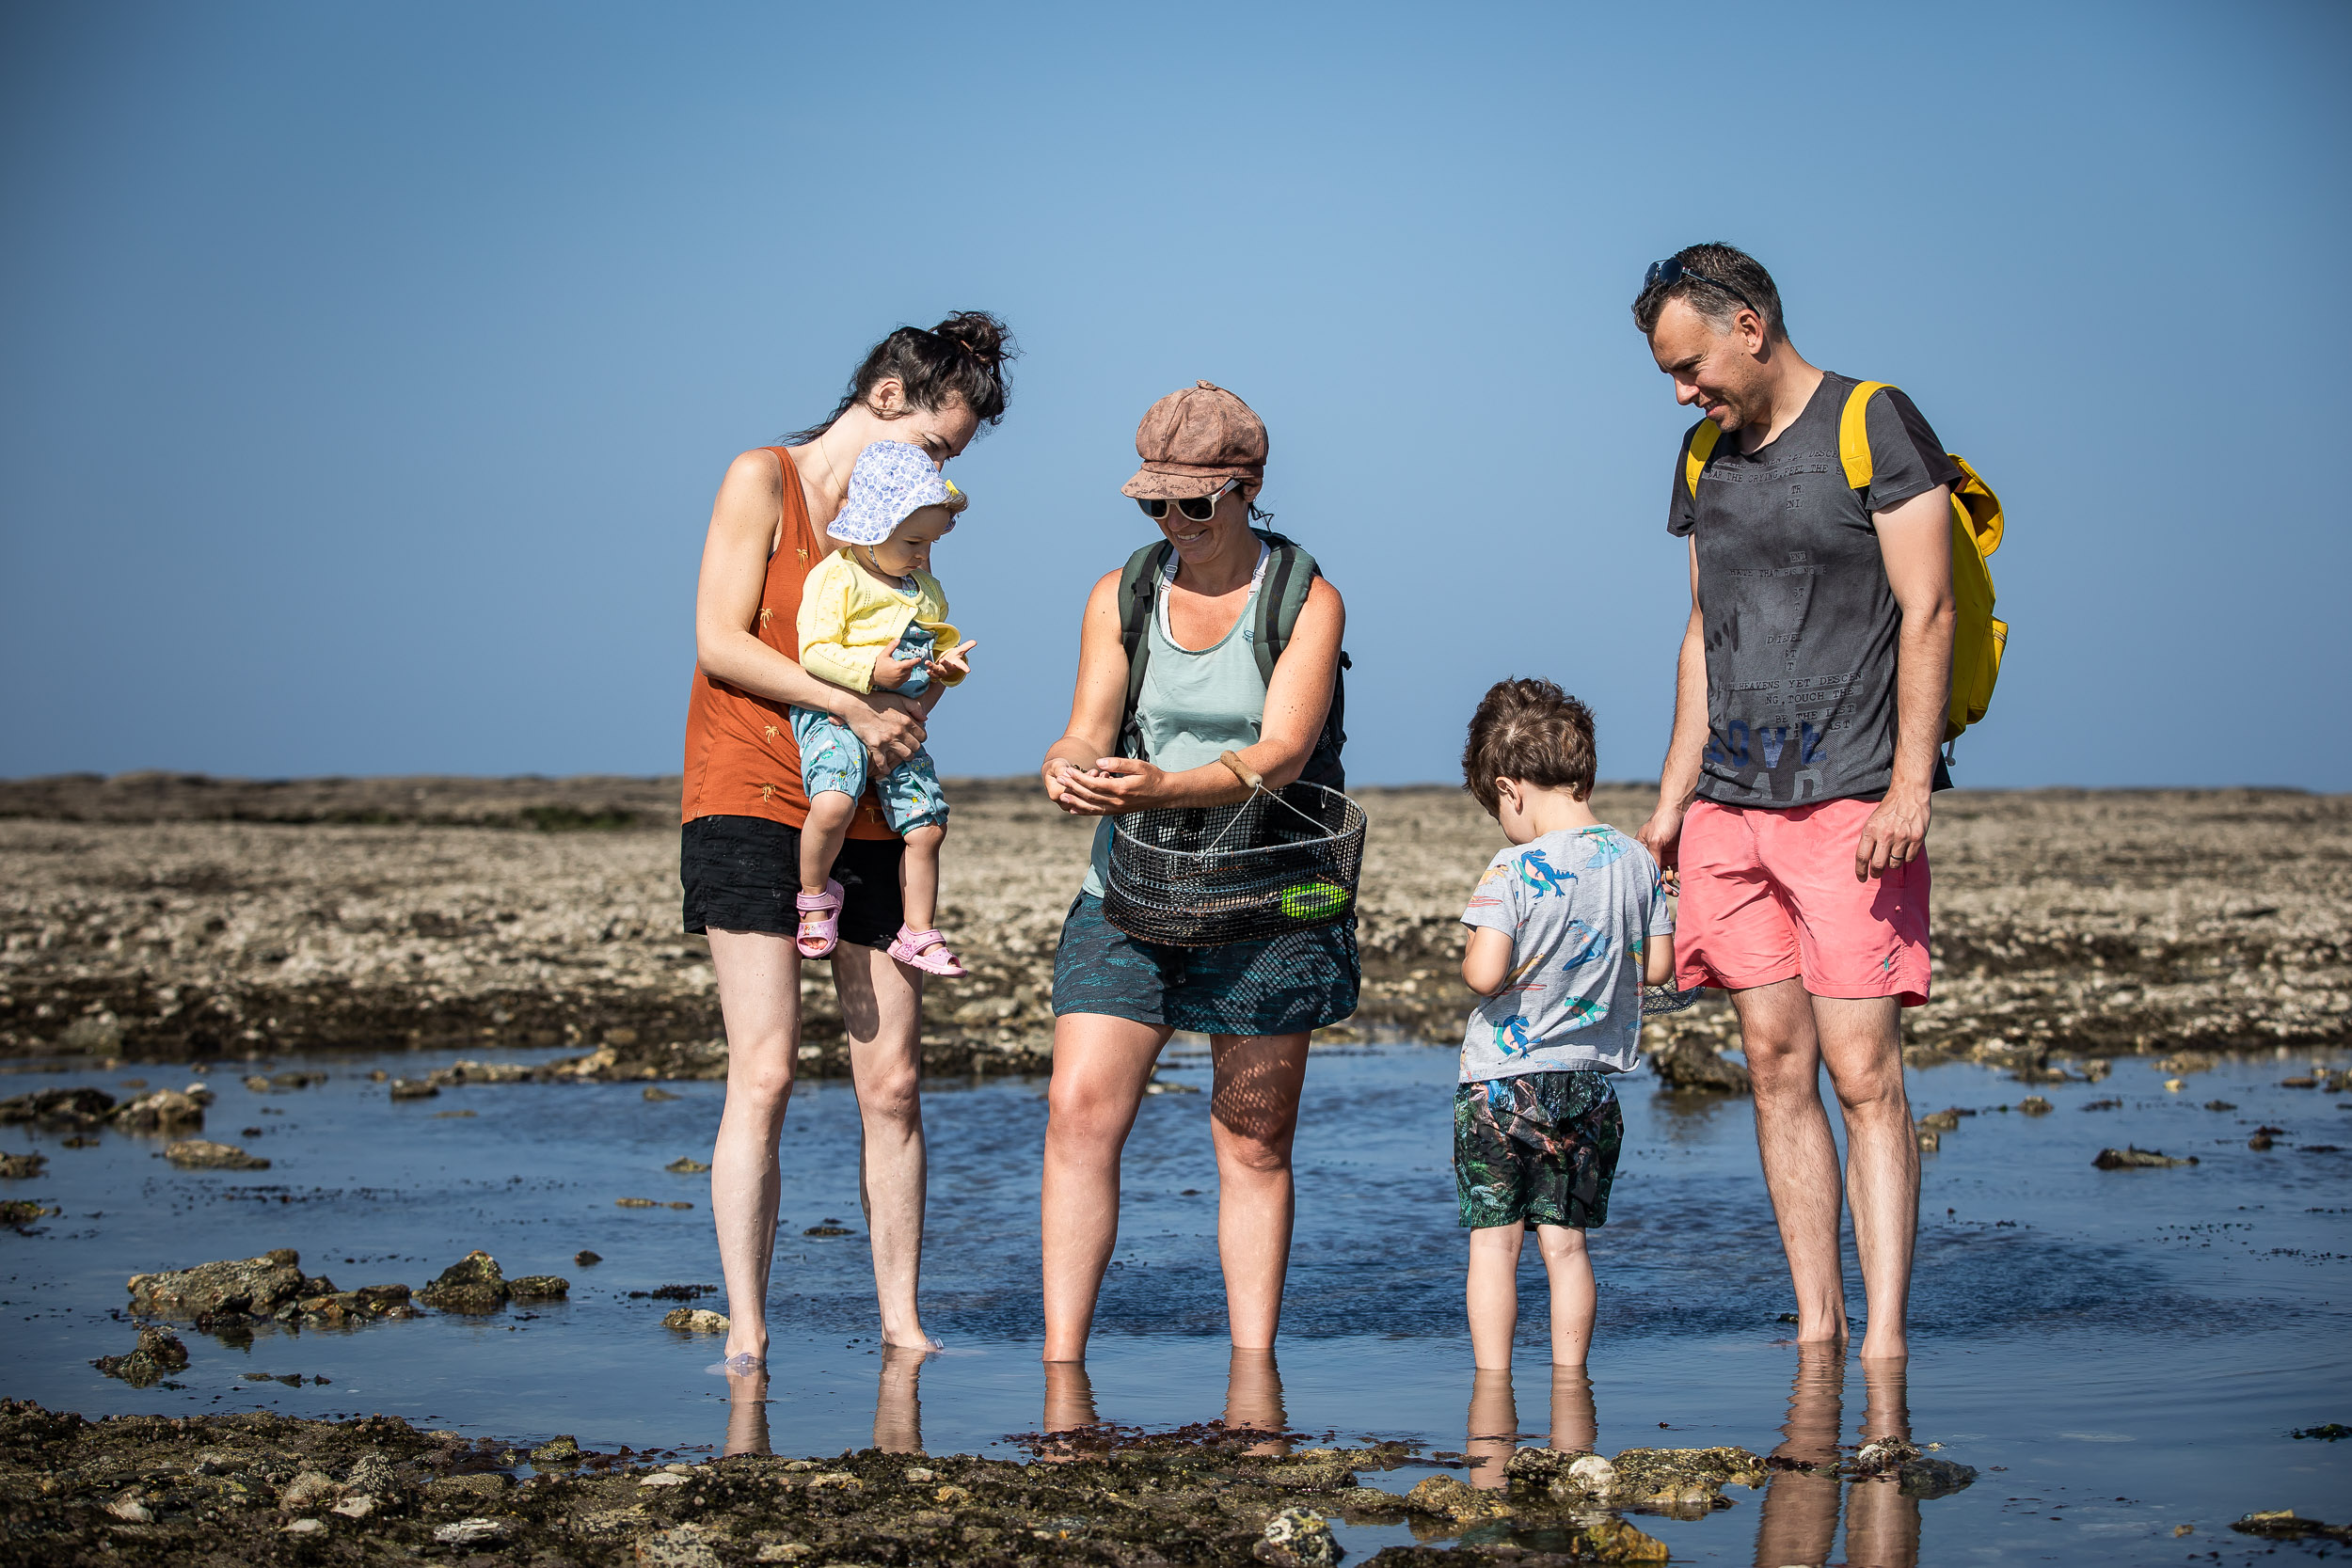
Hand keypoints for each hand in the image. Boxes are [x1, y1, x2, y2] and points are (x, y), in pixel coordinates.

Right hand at [838, 692, 924, 770]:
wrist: (855, 703)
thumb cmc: (878, 700)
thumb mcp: (900, 698)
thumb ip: (916, 707)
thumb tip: (925, 719)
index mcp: (907, 720)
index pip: (923, 736)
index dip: (919, 738)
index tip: (913, 738)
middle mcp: (900, 731)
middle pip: (916, 748)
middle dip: (913, 748)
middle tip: (907, 747)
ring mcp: (888, 740)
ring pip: (906, 756)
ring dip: (903, 757)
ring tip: (899, 755)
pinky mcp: (875, 746)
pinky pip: (883, 763)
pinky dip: (885, 769)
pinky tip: (885, 770)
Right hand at [871, 645, 922, 690]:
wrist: (871, 675)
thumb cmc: (877, 664)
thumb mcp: (885, 653)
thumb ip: (892, 646)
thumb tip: (898, 639)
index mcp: (898, 667)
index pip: (910, 663)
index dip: (915, 661)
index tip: (919, 659)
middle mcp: (899, 675)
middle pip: (909, 669)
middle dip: (909, 665)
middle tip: (904, 662)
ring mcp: (898, 681)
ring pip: (907, 676)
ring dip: (907, 671)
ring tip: (901, 668)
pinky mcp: (896, 686)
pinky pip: (903, 681)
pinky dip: (903, 677)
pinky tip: (898, 674)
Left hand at [928, 639, 976, 681]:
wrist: (948, 667)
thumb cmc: (954, 658)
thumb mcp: (960, 651)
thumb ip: (967, 646)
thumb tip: (975, 642)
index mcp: (956, 663)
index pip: (961, 665)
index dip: (965, 667)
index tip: (968, 671)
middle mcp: (950, 668)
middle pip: (948, 666)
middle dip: (945, 663)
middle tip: (942, 660)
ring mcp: (943, 672)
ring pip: (938, 670)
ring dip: (932, 667)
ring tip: (927, 663)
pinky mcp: (937, 674)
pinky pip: (933, 675)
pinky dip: (930, 673)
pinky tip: (927, 670)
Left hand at [1049, 755, 1163, 817]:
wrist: (1165, 793)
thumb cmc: (1153, 776)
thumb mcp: (1139, 765)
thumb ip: (1118, 763)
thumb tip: (1099, 762)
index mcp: (1121, 788)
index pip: (1094, 784)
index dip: (1079, 778)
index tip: (1068, 771)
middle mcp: (1117, 802)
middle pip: (1090, 796)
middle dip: (1073, 788)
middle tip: (1060, 779)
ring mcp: (1117, 809)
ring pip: (1092, 808)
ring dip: (1075, 802)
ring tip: (1062, 797)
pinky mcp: (1118, 811)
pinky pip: (1098, 813)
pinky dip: (1085, 811)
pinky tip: (1074, 809)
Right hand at [1636, 803, 1685, 885]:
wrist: (1680, 808)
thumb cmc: (1663, 821)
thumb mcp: (1656, 840)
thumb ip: (1655, 859)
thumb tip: (1655, 878)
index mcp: (1643, 850)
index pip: (1646, 869)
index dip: (1652, 880)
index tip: (1659, 890)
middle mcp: (1653, 854)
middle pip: (1657, 874)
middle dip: (1663, 884)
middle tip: (1670, 892)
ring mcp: (1665, 855)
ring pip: (1668, 874)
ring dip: (1672, 882)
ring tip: (1678, 890)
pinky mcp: (1677, 854)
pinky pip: (1678, 869)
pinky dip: (1680, 876)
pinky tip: (1683, 879)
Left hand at [1855, 788, 1930, 880]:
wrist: (1909, 793)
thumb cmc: (1889, 809)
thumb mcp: (1873, 821)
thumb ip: (1870, 839)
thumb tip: (1866, 861)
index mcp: (1871, 830)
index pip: (1862, 857)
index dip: (1860, 871)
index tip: (1861, 878)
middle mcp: (1886, 835)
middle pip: (1878, 865)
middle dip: (1876, 873)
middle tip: (1877, 873)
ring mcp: (1902, 837)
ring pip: (1895, 864)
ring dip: (1893, 863)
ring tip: (1893, 853)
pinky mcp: (1917, 839)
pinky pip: (1909, 859)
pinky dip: (1906, 857)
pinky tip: (1905, 848)